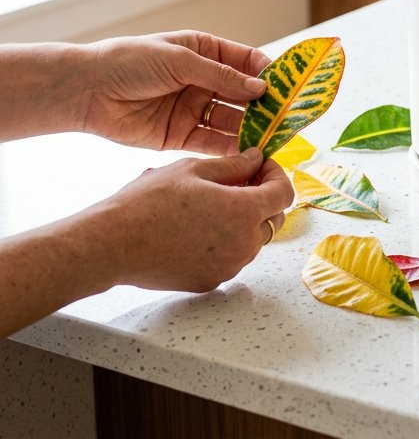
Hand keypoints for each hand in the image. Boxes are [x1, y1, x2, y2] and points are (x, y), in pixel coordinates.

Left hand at [80, 31, 270, 154]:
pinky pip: (212, 142)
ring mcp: (194, 108)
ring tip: (274, 138)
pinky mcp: (181, 135)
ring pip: (232, 120)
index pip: (247, 61)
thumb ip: (221, 76)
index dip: (269, 73)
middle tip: (288, 118)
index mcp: (205, 52)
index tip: (290, 87)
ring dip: (253, 128)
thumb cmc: (130, 61)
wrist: (86, 90)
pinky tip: (249, 153)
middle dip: (266, 105)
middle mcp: (204, 80)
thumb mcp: (180, 60)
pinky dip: (231, 148)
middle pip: (244, 94)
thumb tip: (261, 89)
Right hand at [98, 148, 292, 292]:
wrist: (112, 245)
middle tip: (240, 180)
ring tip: (216, 202)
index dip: (276, 175)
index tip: (262, 166)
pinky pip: (231, 258)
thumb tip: (256, 159)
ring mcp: (227, 267)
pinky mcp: (209, 281)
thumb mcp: (194, 169)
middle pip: (272, 218)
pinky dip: (227, 241)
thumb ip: (234, 165)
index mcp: (244, 212)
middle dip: (263, 197)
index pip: (284, 193)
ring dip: (246, 220)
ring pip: (253, 240)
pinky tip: (201, 226)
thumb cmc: (149, 203)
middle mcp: (243, 244)